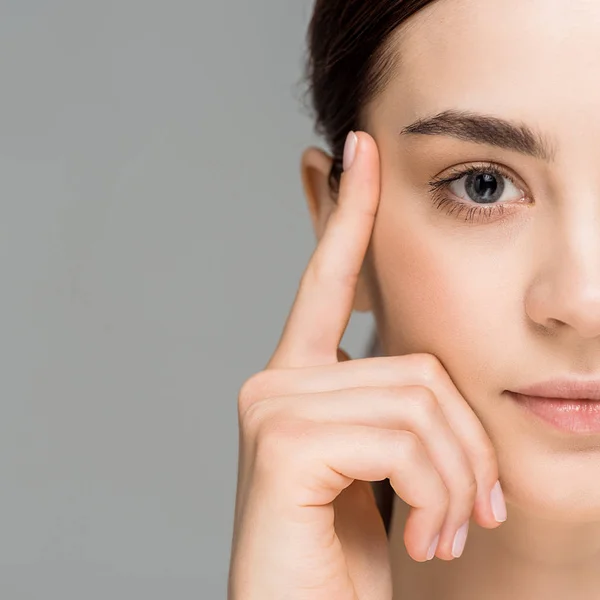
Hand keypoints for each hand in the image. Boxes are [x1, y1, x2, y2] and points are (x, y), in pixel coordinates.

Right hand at [228, 131, 505, 599]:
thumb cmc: (350, 552)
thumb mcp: (390, 469)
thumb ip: (395, 407)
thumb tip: (423, 370)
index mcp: (301, 380)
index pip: (328, 278)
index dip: (348, 213)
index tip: (357, 149)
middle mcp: (276, 382)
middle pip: (418, 364)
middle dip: (467, 446)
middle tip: (472, 509)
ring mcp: (273, 406)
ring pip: (420, 401)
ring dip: (457, 480)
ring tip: (446, 531)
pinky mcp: (281, 442)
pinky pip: (401, 437)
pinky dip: (438, 494)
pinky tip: (421, 537)